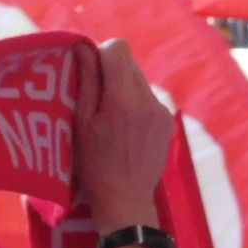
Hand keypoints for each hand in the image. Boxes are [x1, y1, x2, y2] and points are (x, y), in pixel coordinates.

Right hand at [76, 39, 173, 236]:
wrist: (125, 200)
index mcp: (123, 97)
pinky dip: (136, 107)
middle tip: (96, 101)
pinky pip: (149, 100)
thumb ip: (85, 82)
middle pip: (129, 64)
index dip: (101, 55)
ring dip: (123, 91)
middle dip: (111, 74)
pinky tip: (126, 132)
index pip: (118, 48)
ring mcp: (161, 111)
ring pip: (139, 83)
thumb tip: (83, 47)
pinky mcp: (167, 122)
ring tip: (111, 121)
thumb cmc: (92, 165)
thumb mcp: (80, 124)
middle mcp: (147, 98)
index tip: (89, 74)